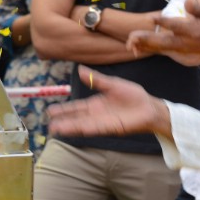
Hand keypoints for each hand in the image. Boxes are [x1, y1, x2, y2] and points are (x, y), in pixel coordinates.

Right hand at [47, 66, 170, 136]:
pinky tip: (74, 130)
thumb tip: (80, 69)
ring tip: (55, 129)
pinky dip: (84, 129)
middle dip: (63, 121)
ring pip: (82, 125)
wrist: (150, 107)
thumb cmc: (134, 95)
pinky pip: (95, 128)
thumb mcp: (113, 84)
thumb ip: (97, 80)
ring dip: (70, 127)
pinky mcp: (111, 128)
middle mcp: (97, 115)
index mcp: (96, 103)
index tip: (50, 111)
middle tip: (49, 124)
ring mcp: (103, 122)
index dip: (64, 109)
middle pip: (76, 118)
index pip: (76, 107)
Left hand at [127, 0, 199, 66]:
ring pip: (160, 48)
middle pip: (163, 42)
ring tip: (130, 44)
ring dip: (146, 45)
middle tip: (132, 37)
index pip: (176, 25)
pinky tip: (139, 48)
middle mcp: (185, 42)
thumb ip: (199, 5)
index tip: (152, 17)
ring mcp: (182, 49)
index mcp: (193, 30)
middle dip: (147, 39)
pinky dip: (151, 49)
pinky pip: (162, 51)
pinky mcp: (180, 51)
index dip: (164, 21)